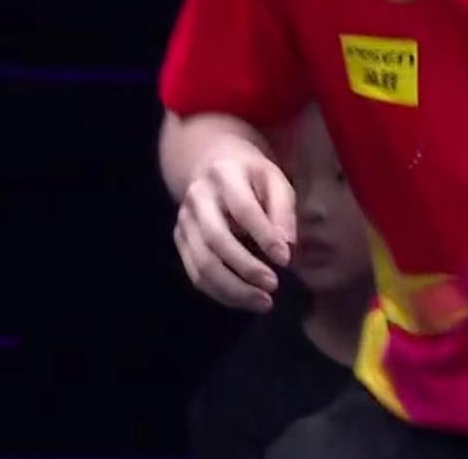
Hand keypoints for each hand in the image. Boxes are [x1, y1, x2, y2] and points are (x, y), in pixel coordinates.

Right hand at [173, 145, 295, 312]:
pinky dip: (221, 292)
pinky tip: (244, 300)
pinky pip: (196, 274)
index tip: (286, 259)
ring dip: (233, 289)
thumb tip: (287, 246)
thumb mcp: (275, 180)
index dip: (264, 236)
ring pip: (202, 262)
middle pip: (215, 239)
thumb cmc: (252, 177)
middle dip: (245, 267)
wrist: (211, 164)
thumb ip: (283, 209)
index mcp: (224, 174)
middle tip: (273, 286)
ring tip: (263, 302)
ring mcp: (184, 219)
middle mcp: (198, 196)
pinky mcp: (180, 239)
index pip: (243, 209)